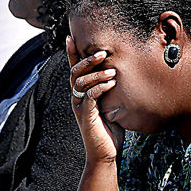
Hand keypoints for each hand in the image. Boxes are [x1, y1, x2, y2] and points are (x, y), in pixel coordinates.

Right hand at [67, 36, 123, 162]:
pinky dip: (99, 87)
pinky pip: (89, 96)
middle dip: (87, 60)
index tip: (71, 37)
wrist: (105, 153)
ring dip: (96, 73)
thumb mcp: (110, 104)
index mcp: (80, 93)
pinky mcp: (86, 116)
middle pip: (75, 72)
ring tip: (111, 70)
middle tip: (102, 52)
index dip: (71, 53)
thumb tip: (119, 71)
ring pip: (81, 83)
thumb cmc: (110, 129)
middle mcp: (76, 98)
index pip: (74, 69)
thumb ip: (109, 89)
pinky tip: (111, 83)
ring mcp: (80, 107)